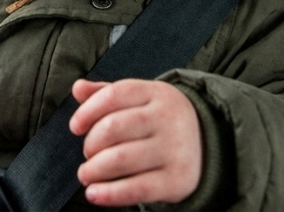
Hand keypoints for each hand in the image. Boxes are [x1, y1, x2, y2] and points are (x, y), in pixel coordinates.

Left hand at [69, 79, 202, 206]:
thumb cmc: (160, 121)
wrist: (208, 145)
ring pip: (120, 159)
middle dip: (91, 144)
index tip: (75, 127)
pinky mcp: (176, 180)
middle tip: (88, 153)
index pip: (114, 95)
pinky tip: (94, 193)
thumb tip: (77, 88)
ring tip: (86, 174)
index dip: (87, 111)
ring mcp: (174, 149)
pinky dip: (109, 193)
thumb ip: (106, 93)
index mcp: (157, 93)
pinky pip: (136, 189)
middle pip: (113, 128)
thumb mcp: (140, 100)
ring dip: (93, 169)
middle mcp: (168, 118)